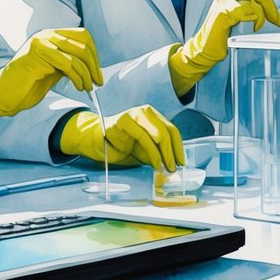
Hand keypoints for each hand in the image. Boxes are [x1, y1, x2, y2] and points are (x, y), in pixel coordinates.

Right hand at [0, 28, 102, 124]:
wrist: (2, 94)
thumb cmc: (27, 84)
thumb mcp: (53, 70)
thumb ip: (68, 62)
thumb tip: (91, 66)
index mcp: (50, 36)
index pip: (82, 36)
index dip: (94, 54)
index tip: (97, 73)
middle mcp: (46, 35)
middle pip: (83, 43)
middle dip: (94, 64)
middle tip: (97, 82)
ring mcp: (41, 42)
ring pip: (77, 53)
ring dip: (87, 73)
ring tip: (87, 87)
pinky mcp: (37, 54)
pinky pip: (67, 63)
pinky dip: (77, 77)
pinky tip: (77, 86)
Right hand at [59, 105, 184, 170]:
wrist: (98, 140)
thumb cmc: (123, 144)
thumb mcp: (145, 148)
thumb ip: (158, 151)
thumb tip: (174, 163)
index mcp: (153, 116)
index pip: (172, 129)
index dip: (178, 147)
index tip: (182, 162)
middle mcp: (146, 111)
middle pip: (167, 131)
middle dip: (172, 152)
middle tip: (174, 168)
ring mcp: (134, 114)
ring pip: (157, 133)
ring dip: (163, 154)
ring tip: (164, 167)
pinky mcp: (123, 120)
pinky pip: (143, 136)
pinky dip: (152, 152)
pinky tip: (154, 163)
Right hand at [169, 0, 279, 94]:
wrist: (206, 44)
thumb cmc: (223, 27)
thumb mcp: (239, 9)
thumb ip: (252, 2)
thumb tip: (273, 6)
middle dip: (271, 3)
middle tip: (277, 18)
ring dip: (266, 11)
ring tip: (264, 23)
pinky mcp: (224, 12)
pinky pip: (248, 8)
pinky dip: (256, 18)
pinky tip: (254, 26)